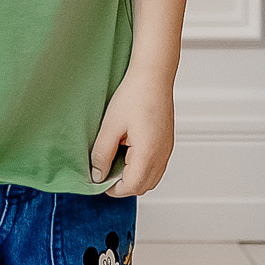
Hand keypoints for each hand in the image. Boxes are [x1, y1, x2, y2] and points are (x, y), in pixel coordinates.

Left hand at [90, 66, 174, 199]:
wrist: (153, 76)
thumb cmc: (134, 96)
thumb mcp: (110, 127)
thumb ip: (102, 154)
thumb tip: (98, 175)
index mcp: (148, 153)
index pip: (132, 186)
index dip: (113, 188)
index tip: (98, 179)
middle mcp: (162, 155)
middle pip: (143, 186)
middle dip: (123, 185)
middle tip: (105, 171)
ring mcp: (167, 150)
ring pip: (151, 178)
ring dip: (133, 177)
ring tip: (116, 160)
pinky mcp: (167, 143)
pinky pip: (156, 166)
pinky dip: (141, 167)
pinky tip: (128, 152)